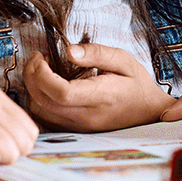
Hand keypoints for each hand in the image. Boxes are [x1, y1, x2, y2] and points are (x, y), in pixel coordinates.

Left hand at [20, 43, 174, 132]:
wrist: (149, 113)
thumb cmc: (137, 85)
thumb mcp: (123, 60)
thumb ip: (96, 53)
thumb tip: (68, 50)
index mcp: (101, 96)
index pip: (60, 92)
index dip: (42, 74)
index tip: (42, 57)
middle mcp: (87, 115)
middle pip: (44, 102)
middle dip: (32, 77)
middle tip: (37, 59)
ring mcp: (79, 126)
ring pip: (40, 112)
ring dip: (33, 90)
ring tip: (41, 71)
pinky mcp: (75, 130)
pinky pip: (46, 118)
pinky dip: (39, 101)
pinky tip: (48, 86)